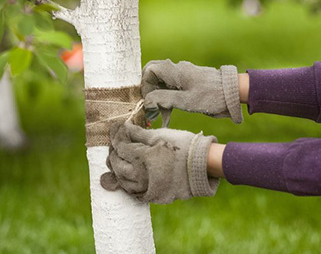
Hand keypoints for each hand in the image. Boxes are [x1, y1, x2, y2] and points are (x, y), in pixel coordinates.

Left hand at [100, 121, 218, 203]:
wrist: (204, 165)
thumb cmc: (184, 146)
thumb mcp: (162, 135)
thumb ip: (140, 133)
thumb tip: (125, 127)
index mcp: (142, 157)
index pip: (121, 146)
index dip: (116, 136)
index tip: (115, 128)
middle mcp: (140, 176)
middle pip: (117, 165)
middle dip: (113, 154)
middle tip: (115, 145)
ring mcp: (146, 188)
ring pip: (123, 182)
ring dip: (118, 171)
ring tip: (118, 161)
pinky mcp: (154, 196)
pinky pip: (134, 192)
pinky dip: (128, 184)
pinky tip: (129, 177)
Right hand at [141, 59, 242, 125]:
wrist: (234, 93)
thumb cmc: (212, 96)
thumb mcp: (186, 101)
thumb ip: (164, 99)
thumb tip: (147, 100)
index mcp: (177, 71)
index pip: (150, 71)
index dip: (145, 86)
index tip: (148, 101)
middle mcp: (179, 70)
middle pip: (154, 75)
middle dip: (149, 91)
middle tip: (151, 106)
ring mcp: (184, 75)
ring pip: (163, 83)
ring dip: (159, 98)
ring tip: (161, 116)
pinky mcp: (190, 82)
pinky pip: (172, 88)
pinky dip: (167, 99)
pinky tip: (168, 114)